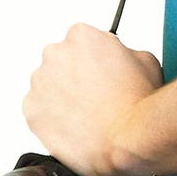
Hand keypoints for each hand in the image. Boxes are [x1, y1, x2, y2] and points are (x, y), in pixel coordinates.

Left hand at [22, 24, 163, 175]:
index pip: (82, 42)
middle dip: (75, 77)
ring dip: (62, 97)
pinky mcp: (31, 110)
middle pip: (61, 62)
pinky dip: (53, 118)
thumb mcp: (146, 61)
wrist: (128, 140)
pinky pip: (39, 111)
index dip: (95, 61)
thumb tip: (119, 57)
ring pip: (48, 87)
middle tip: (95, 97)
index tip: (101, 75)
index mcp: (80, 35)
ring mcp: (40, 82)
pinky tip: (75, 126)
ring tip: (87, 115)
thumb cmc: (138, 104)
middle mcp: (55, 54)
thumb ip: (124, 52)